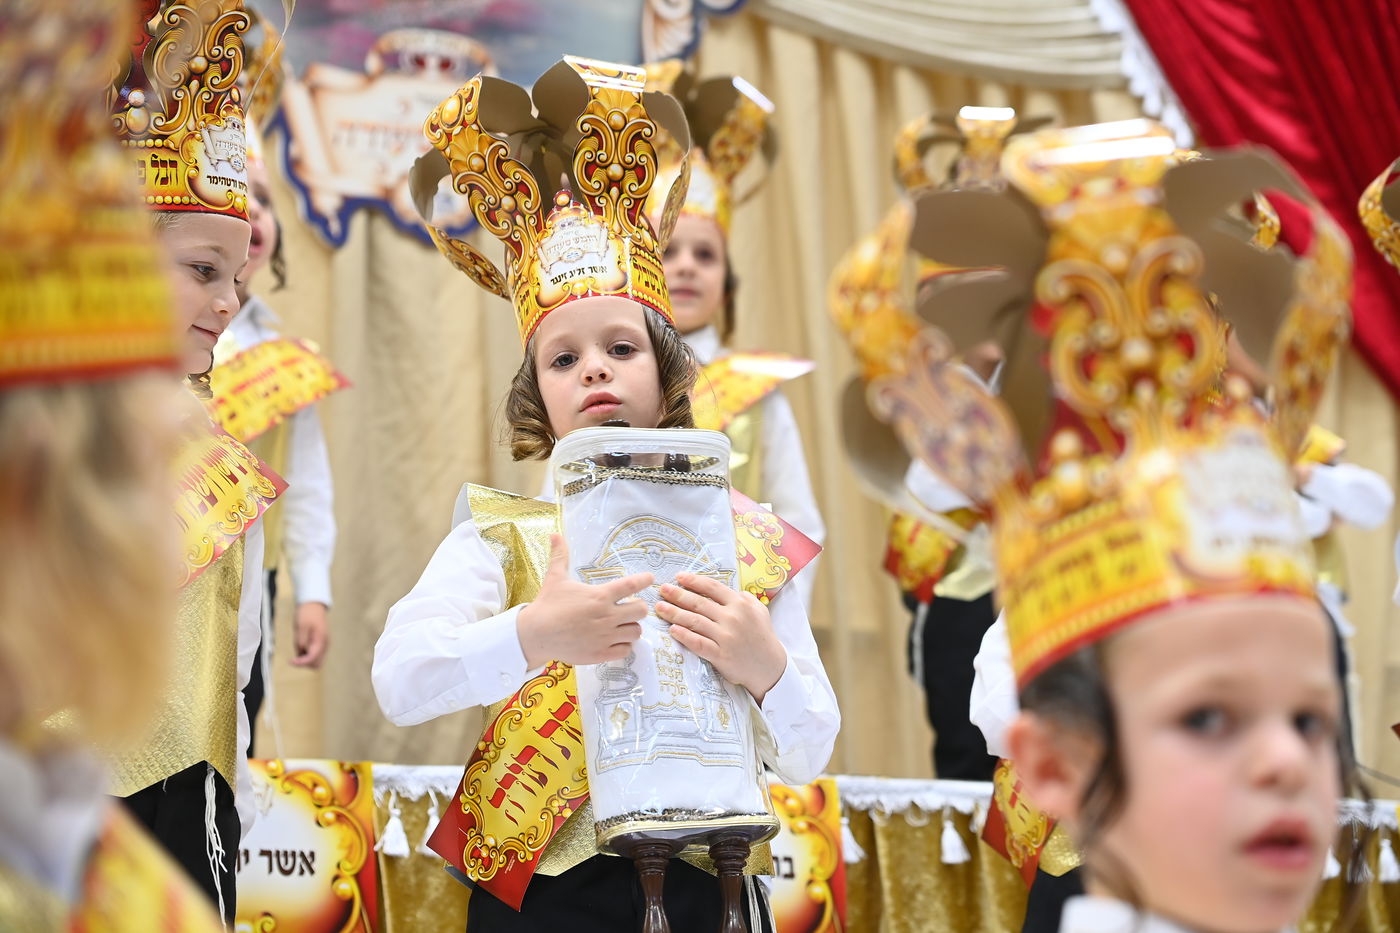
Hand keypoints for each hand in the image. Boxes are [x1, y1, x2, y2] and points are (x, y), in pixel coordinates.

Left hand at [291, 602, 329, 667]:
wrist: (313, 605)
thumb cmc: (306, 614)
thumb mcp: (301, 626)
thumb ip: (301, 641)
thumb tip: (301, 654)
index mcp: (320, 640)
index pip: (312, 658)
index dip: (301, 662)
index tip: (291, 661)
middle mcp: (324, 645)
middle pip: (316, 664)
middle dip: (304, 663)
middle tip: (294, 656)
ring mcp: (323, 645)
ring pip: (315, 661)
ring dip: (304, 658)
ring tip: (298, 644)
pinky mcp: (320, 644)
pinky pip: (313, 654)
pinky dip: (305, 654)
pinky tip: (301, 643)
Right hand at [517, 534, 651, 667]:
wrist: (535, 635)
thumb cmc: (547, 605)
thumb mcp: (555, 578)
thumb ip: (560, 556)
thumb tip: (554, 534)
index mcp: (599, 596)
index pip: (631, 585)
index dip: (644, 580)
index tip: (649, 578)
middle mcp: (606, 616)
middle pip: (641, 610)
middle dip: (638, 607)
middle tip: (629, 607)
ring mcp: (605, 637)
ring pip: (636, 632)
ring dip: (631, 628)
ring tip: (622, 625)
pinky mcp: (601, 653)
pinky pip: (625, 650)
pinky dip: (623, 645)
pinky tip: (615, 640)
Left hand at [656, 573, 786, 703]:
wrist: (770, 666)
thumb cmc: (763, 636)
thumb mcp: (759, 610)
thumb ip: (744, 598)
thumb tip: (727, 589)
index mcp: (740, 604)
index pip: (712, 587)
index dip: (694, 581)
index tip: (679, 577)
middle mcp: (732, 618)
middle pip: (699, 603)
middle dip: (677, 594)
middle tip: (662, 589)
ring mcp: (726, 637)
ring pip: (695, 621)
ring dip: (674, 613)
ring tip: (659, 607)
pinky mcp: (721, 655)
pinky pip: (698, 643)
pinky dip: (684, 636)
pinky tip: (672, 630)